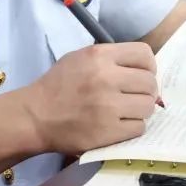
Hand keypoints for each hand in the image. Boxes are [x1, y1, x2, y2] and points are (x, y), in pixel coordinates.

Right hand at [21, 42, 158, 154]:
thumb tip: (143, 71)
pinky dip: (132, 127)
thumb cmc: (58, 85)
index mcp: (99, 56)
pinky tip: (119, 125)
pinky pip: (139, 128)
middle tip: (134, 97)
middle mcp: (106, 78)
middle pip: (150, 82)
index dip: (148, 66)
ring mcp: (109, 106)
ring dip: (140, 110)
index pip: (144, 54)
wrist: (35, 116)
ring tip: (126, 112)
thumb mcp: (80, 58)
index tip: (142, 74)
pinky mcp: (109, 131)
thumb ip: (110, 59)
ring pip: (148, 106)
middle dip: (145, 90)